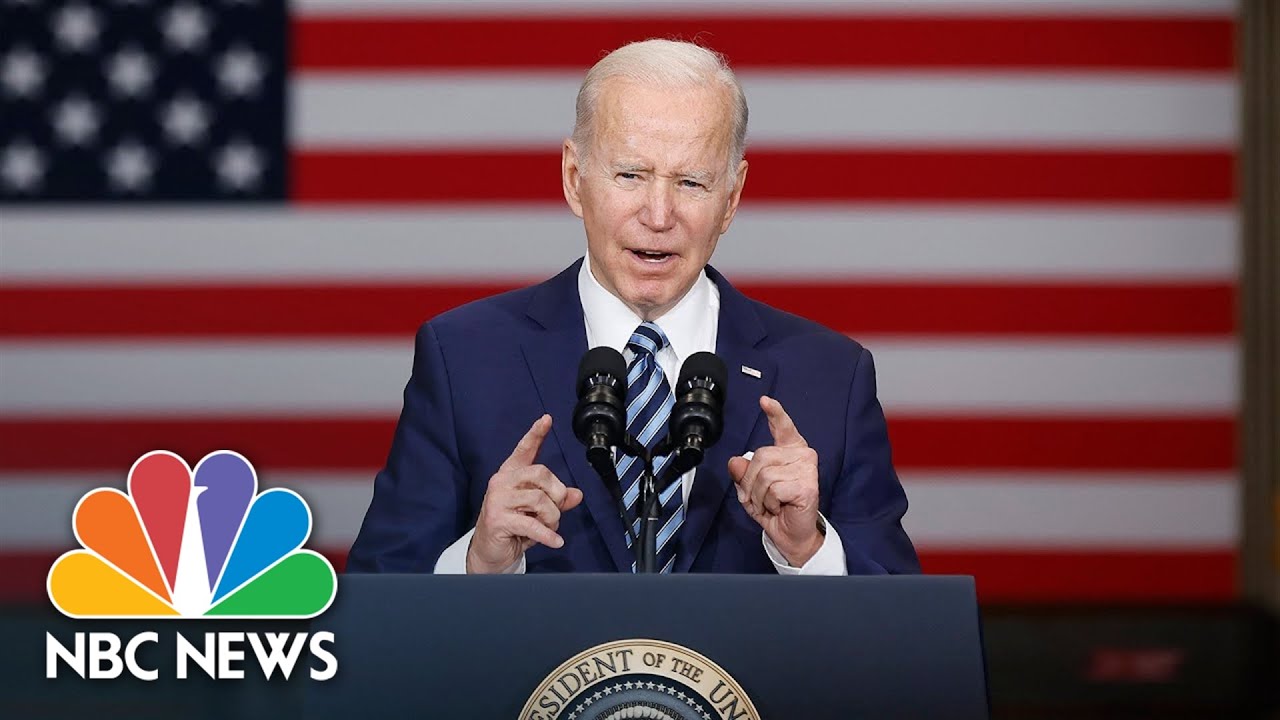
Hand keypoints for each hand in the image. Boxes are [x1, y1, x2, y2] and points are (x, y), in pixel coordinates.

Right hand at [467, 415, 583, 573]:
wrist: (489, 553)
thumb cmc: (513, 528)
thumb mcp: (538, 512)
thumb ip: (557, 500)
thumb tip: (577, 494)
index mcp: (511, 475)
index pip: (524, 450)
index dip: (536, 434)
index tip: (546, 419)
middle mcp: (502, 482)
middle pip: (540, 473)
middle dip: (556, 493)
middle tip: (556, 510)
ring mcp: (498, 500)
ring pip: (539, 500)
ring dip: (552, 518)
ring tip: (549, 528)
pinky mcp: (498, 519)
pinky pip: (532, 524)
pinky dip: (548, 535)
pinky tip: (555, 541)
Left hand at [728, 396, 822, 566]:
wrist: (791, 535)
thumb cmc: (776, 509)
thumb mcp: (751, 489)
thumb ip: (743, 472)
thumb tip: (735, 462)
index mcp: (790, 450)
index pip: (783, 427)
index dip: (775, 413)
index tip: (765, 401)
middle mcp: (802, 455)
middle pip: (760, 456)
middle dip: (751, 482)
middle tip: (762, 498)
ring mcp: (807, 469)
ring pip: (764, 475)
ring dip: (759, 496)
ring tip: (771, 504)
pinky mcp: (807, 485)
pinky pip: (772, 489)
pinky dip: (769, 503)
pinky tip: (780, 507)